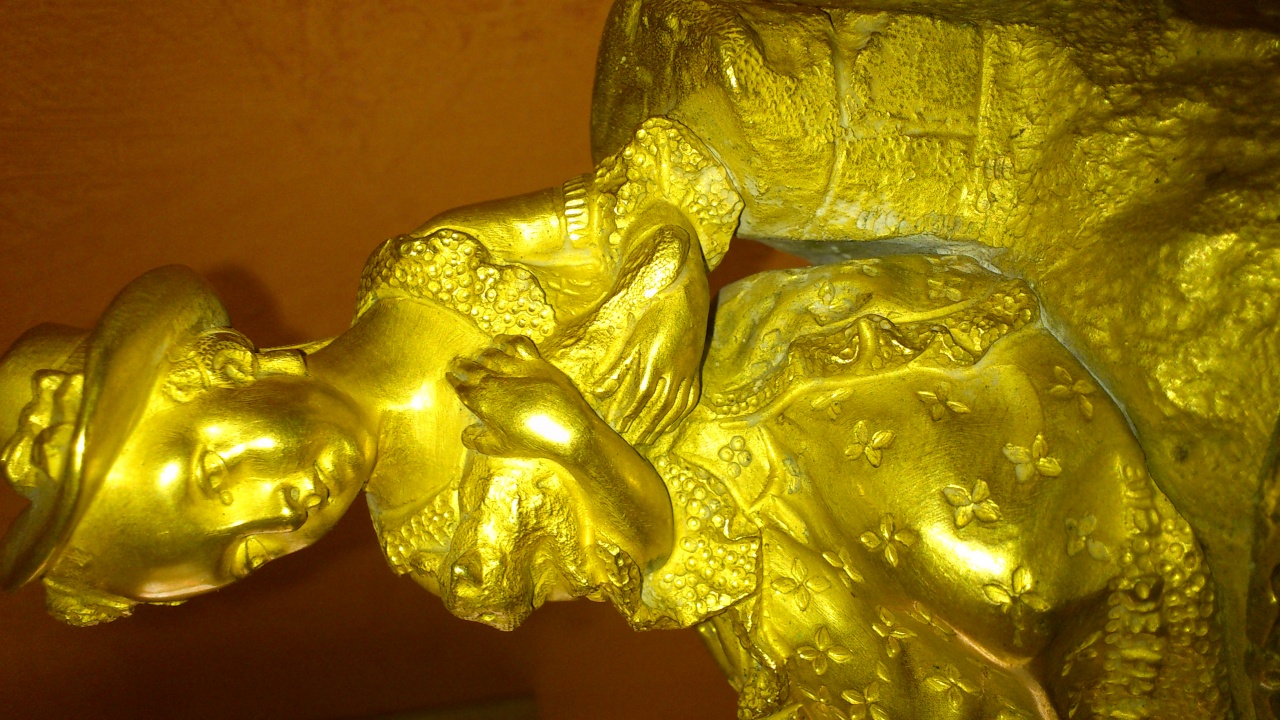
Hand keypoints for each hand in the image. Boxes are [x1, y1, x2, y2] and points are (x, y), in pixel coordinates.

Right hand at [447, 335, 597, 460]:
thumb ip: (477, 441)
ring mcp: (516, 369)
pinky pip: (517, 344)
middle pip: (472, 368)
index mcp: (483, 402)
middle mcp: (495, 381)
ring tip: (479, 356)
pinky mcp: (536, 362)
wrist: (568, 430)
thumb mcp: (500, 448)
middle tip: (457, 363)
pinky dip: (507, 341)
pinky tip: (501, 342)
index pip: (461, 388)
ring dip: (482, 355)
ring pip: (491, 355)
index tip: (450, 377)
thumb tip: (465, 434)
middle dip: (462, 365)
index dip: (454, 382)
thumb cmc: (533, 441)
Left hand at [593, 290, 703, 445]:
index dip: (629, 413)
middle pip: (660, 406)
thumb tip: (598, 392)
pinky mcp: (696, 368)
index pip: (641, 396)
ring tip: (651, 437)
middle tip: (633, 439)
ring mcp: (688, 371)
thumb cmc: (655, 314)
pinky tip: (673, 421)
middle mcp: (674, 370)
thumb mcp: (633, 338)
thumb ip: (617, 367)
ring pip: (677, 405)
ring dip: (663, 424)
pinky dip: (681, 413)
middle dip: (645, 425)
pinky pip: (691, 397)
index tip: (618, 426)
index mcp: (655, 361)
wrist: (688, 298)